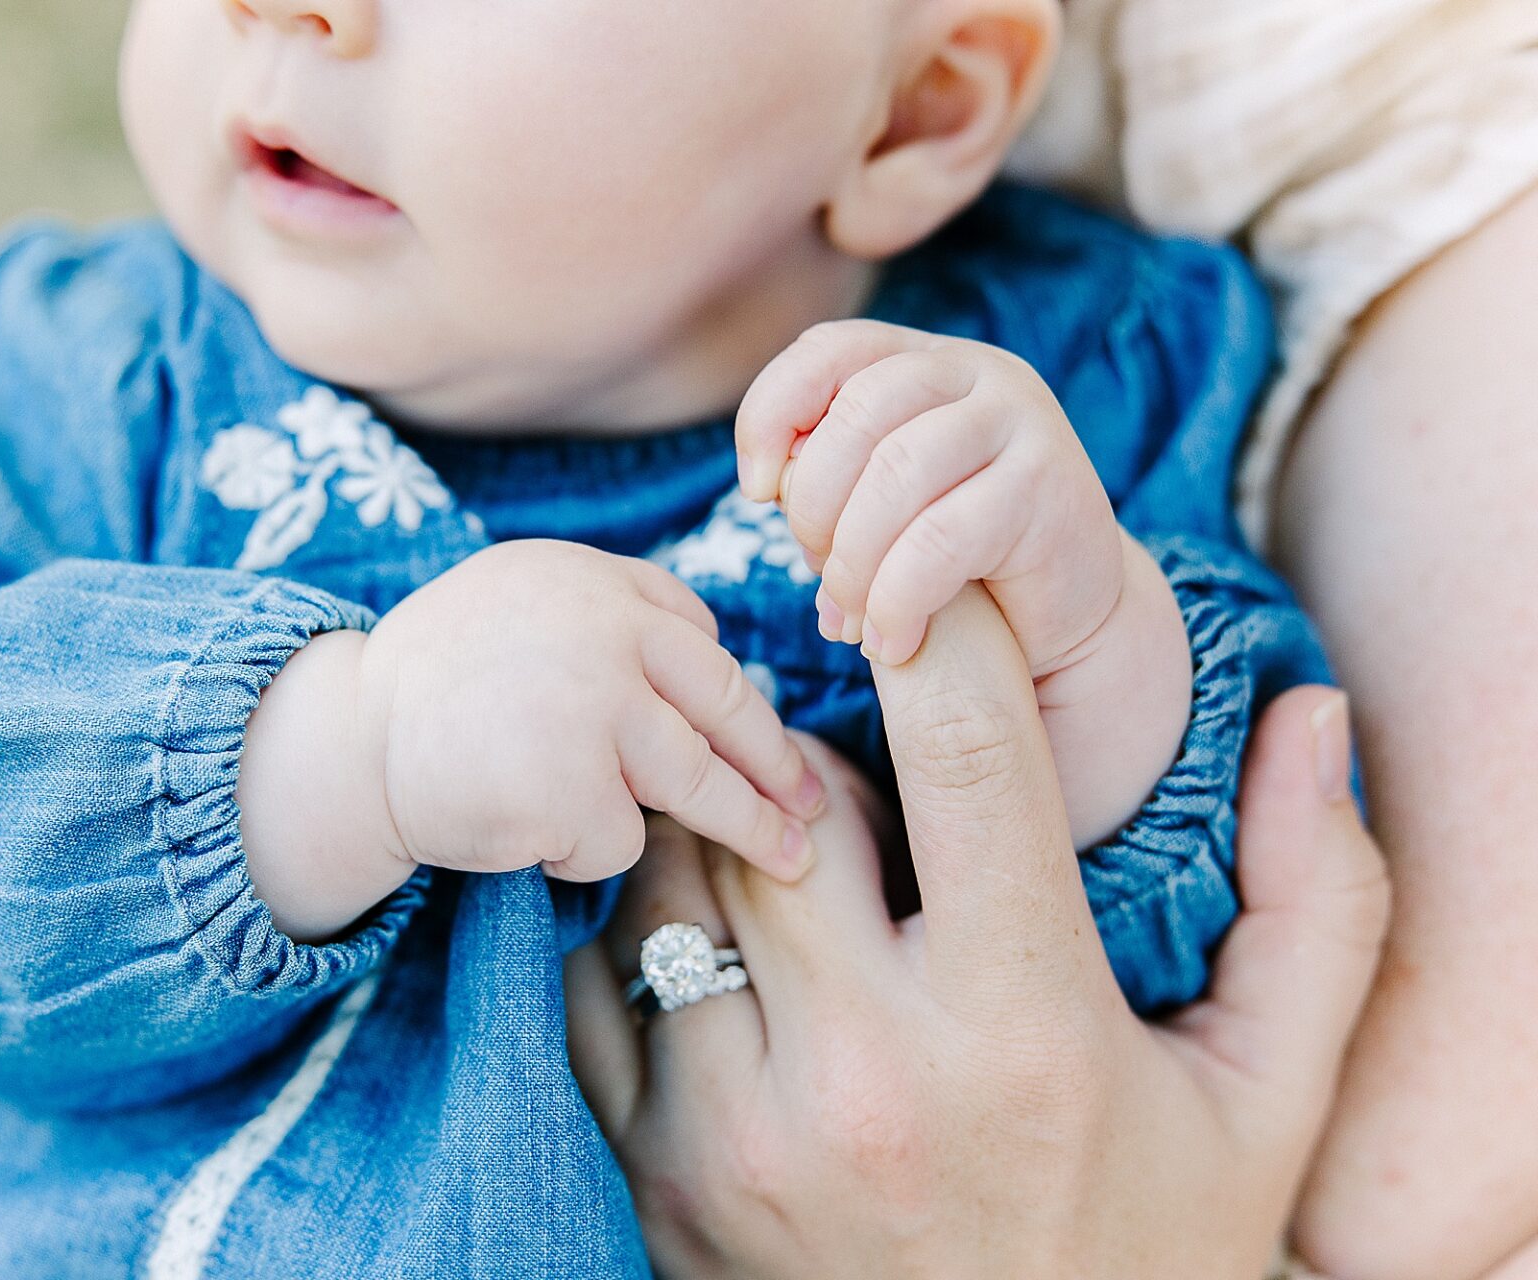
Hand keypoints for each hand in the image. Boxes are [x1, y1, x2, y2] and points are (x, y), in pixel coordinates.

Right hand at [241, 539, 825, 938]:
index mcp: (591, 578)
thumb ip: (606, 614)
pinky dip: (584, 851)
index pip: (695, 634)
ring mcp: (594, 709)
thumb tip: (712, 642)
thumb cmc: (432, 683)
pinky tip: (529, 833)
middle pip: (724, 705)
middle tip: (815, 802)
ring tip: (790, 859)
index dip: (736, 696)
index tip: (769, 738)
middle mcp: (604, 630)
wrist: (343, 744)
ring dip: (750, 827)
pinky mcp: (572, 790)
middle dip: (779, 763)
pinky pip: (619, 840)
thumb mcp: (517, 603)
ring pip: (698, 782)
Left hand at [567, 586, 1387, 1277]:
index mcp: (1025, 1026)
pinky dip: (645, 938)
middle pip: (782, 802)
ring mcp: (737, 1129)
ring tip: (792, 878)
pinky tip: (721, 959)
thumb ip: (1310, 904)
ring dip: (724, 840)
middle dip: (818, 762)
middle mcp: (865, 1073)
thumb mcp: (1264, 1094)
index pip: (968, 756)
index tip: (932, 596)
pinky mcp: (655, 1170)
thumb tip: (1306, 718)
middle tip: (859, 792)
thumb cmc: (1144, 1246)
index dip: (948, 635)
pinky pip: (594, 982)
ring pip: (674, 877)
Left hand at [735, 320, 1123, 672]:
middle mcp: (978, 371)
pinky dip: (896, 601)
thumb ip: (825, 475)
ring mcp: (1021, 420)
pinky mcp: (1049, 486)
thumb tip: (767, 480)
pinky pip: (940, 539)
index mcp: (924, 360)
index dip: (771, 412)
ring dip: (851, 562)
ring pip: (895, 472)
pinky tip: (889, 643)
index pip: (827, 350)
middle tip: (816, 573)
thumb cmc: (950, 562)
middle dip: (813, 503)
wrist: (1063, 617)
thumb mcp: (877, 505)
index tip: (754, 491)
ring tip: (848, 621)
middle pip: (857, 411)